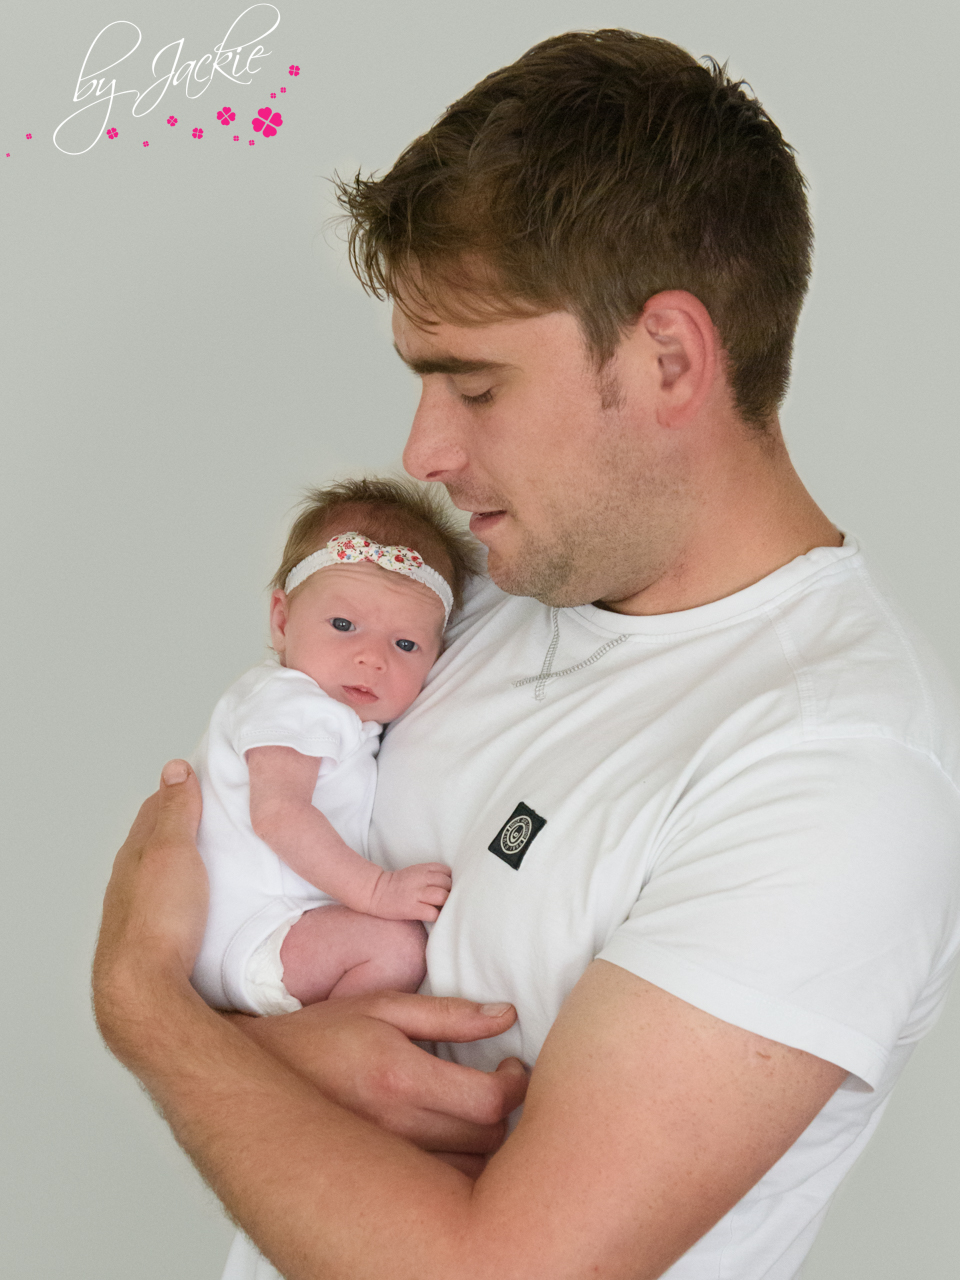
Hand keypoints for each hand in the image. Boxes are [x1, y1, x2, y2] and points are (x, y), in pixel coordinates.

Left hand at [93, 760, 207, 1061]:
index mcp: (136, 852)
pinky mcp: (155, 938)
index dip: (179, 790)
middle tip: (216, 813)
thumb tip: (176, 769)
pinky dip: (188, 889)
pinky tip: (205, 898)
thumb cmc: (160, 917)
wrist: (145, 987)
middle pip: (157, 841)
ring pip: (163, 874)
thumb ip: (176, 810)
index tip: (205, 780)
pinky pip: (172, 902)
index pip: (155, 809)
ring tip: (216, 854)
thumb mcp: (172, 849)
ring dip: (186, 861)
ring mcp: (141, 911)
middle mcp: (131, 880)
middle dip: (182, 824)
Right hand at [229, 991, 527, 1166]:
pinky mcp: (374, 1182)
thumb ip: (448, 1014)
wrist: (254, 1077)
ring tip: (476, 1116)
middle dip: (505, 1116)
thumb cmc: (319, 1035)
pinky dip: (456, 1171)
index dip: (517, 1087)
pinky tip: (450, 1144)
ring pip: (467, 1174)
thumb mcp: (382, 1006)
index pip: (487, 1102)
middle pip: (486, 1143)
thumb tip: (505, 1015)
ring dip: (484, 1148)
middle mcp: (393, 1127)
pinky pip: (436, 1191)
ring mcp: (384, 1162)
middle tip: (500, 1089)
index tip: (513, 1070)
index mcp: (398, 1076)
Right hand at [368, 862, 451, 920]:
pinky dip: (437, 916)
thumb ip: (431, 874)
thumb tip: (450, 886)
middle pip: (448, 884)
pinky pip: (433, 913)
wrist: (375, 891)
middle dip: (450, 893)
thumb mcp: (415, 871)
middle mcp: (421, 879)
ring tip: (442, 909)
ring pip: (442, 896)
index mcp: (423, 869)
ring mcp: (416, 894)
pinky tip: (434, 917)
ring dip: (446, 904)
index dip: (450, 882)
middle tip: (446, 901)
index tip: (447, 889)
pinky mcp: (411, 908)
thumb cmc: (398, 884)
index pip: (447, 872)